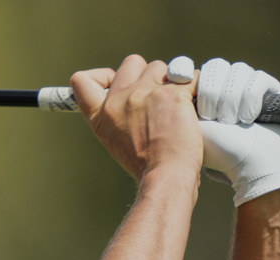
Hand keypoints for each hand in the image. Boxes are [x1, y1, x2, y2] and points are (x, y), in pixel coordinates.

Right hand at [70, 55, 202, 183]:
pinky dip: (197, 89)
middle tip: (157, 100)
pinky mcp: (173, 93)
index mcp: (101, 115)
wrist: (165, 176)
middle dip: (147, 75)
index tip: (113, 82)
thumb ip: (119, 117)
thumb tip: (132, 101)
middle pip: (132, 63)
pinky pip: (191, 77)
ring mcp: (145, 93)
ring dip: (172, 82)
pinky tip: (196, 107)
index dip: (100, 76)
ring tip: (178, 108)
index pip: (82, 81)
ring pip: (162, 67)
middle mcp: (119, 100)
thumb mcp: (117, 141)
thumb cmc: (146, 166)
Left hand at [191, 57, 279, 205]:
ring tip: (233, 122)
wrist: (256, 166)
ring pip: (236, 70)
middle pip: (215, 67)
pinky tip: (250, 118)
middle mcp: (226, 91)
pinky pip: (256, 77)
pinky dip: (250, 99)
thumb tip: (176, 72)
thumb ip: (179, 99)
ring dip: (231, 99)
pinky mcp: (271, 89)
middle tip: (213, 117)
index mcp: (204, 99)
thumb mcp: (191, 126)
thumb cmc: (221, 152)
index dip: (189, 73)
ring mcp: (249, 89)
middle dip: (212, 92)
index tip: (180, 80)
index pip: (196, 71)